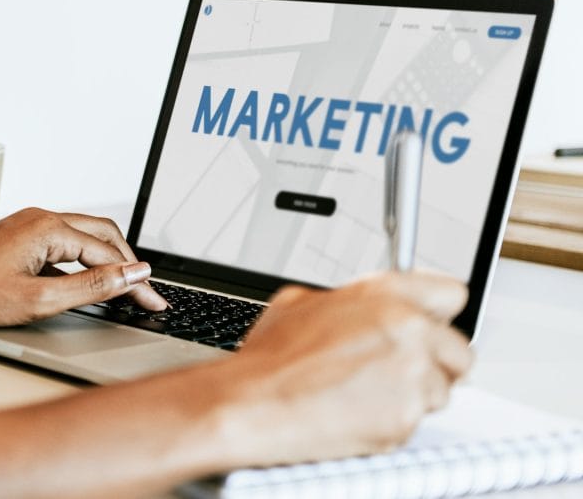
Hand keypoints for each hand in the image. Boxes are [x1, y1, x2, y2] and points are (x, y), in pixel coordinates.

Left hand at [0, 208, 167, 325]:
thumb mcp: (39, 299)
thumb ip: (91, 287)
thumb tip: (130, 275)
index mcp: (49, 228)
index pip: (110, 253)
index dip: (136, 281)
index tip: (154, 301)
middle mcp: (42, 218)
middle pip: (103, 235)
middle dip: (128, 264)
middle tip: (146, 295)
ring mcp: (29, 225)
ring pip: (84, 237)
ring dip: (108, 260)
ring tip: (126, 288)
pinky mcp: (19, 236)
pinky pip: (64, 243)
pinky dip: (84, 262)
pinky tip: (87, 282)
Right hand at [200, 271, 472, 467]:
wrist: (255, 402)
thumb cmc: (271, 359)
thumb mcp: (301, 302)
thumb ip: (348, 300)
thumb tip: (359, 306)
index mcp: (385, 293)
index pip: (450, 293)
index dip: (438, 314)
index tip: (431, 325)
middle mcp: (407, 328)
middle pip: (458, 351)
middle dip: (434, 363)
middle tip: (398, 371)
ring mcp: (411, 372)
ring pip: (441, 390)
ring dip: (414, 396)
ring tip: (368, 394)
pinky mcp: (407, 415)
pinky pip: (418, 421)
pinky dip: (395, 421)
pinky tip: (359, 412)